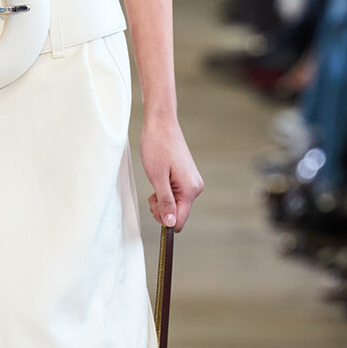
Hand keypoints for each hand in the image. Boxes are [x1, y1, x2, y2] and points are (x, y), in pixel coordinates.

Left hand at [140, 115, 202, 231]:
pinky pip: (175, 195)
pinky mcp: (186, 178)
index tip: (153, 206)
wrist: (161, 124)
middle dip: (161, 208)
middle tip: (151, 192)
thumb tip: (170, 223)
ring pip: (175, 205)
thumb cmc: (157, 146)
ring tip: (155, 182)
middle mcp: (195, 188)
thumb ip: (165, 202)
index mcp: (190, 189)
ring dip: (162, 200)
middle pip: (177, 214)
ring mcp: (192, 183)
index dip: (164, 220)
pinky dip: (164, 192)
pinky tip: (159, 179)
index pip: (180, 221)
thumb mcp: (157, 177)